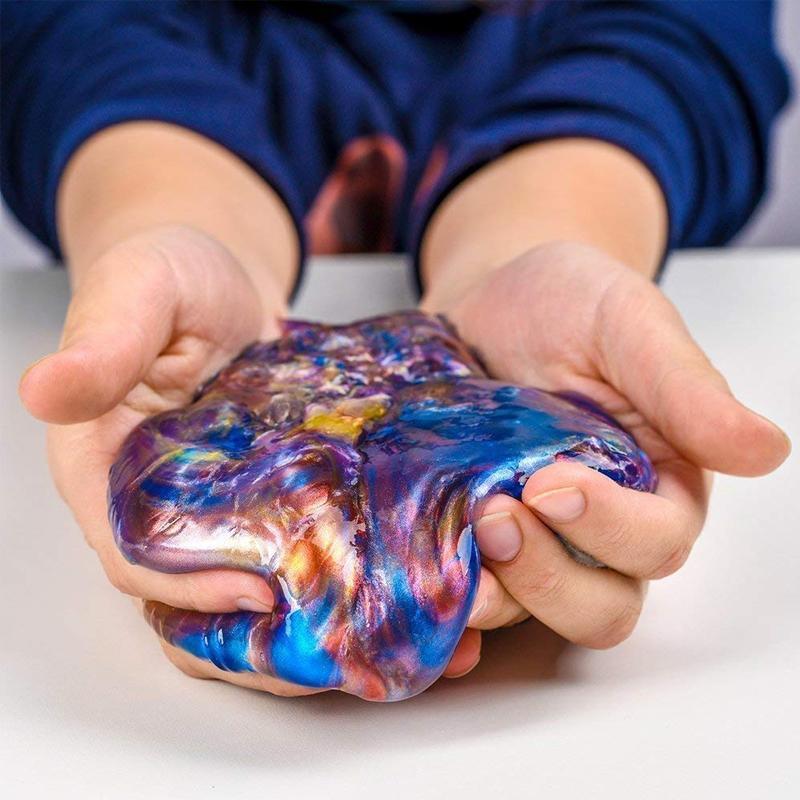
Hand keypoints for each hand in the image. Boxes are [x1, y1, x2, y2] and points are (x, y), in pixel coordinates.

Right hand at [19, 224, 483, 692]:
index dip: (189, 586)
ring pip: (243, 581)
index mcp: (102, 468)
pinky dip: (324, 569)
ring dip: (299, 615)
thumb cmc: (172, 274)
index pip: (133, 552)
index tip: (262, 593)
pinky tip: (382, 579)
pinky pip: (285, 546)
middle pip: (192, 590)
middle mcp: (152, 500)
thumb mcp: (141, 290)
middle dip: (256, 629)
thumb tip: (45, 389)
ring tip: (371, 630)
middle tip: (335, 643)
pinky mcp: (258, 496)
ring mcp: (210, 503)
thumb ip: (105, 340)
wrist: (225, 276)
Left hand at [426, 242, 789, 646]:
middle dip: (548, 577)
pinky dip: (451, 617)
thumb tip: (766, 450)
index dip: (610, 529)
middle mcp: (602, 526)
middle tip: (495, 515)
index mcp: (658, 480)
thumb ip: (684, 387)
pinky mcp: (477, 536)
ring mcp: (535, 537)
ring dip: (497, 595)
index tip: (551, 482)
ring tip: (457, 538)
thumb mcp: (625, 323)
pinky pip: (473, 600)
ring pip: (536, 614)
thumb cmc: (566, 303)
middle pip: (600, 605)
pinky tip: (426, 594)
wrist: (489, 300)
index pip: (657, 542)